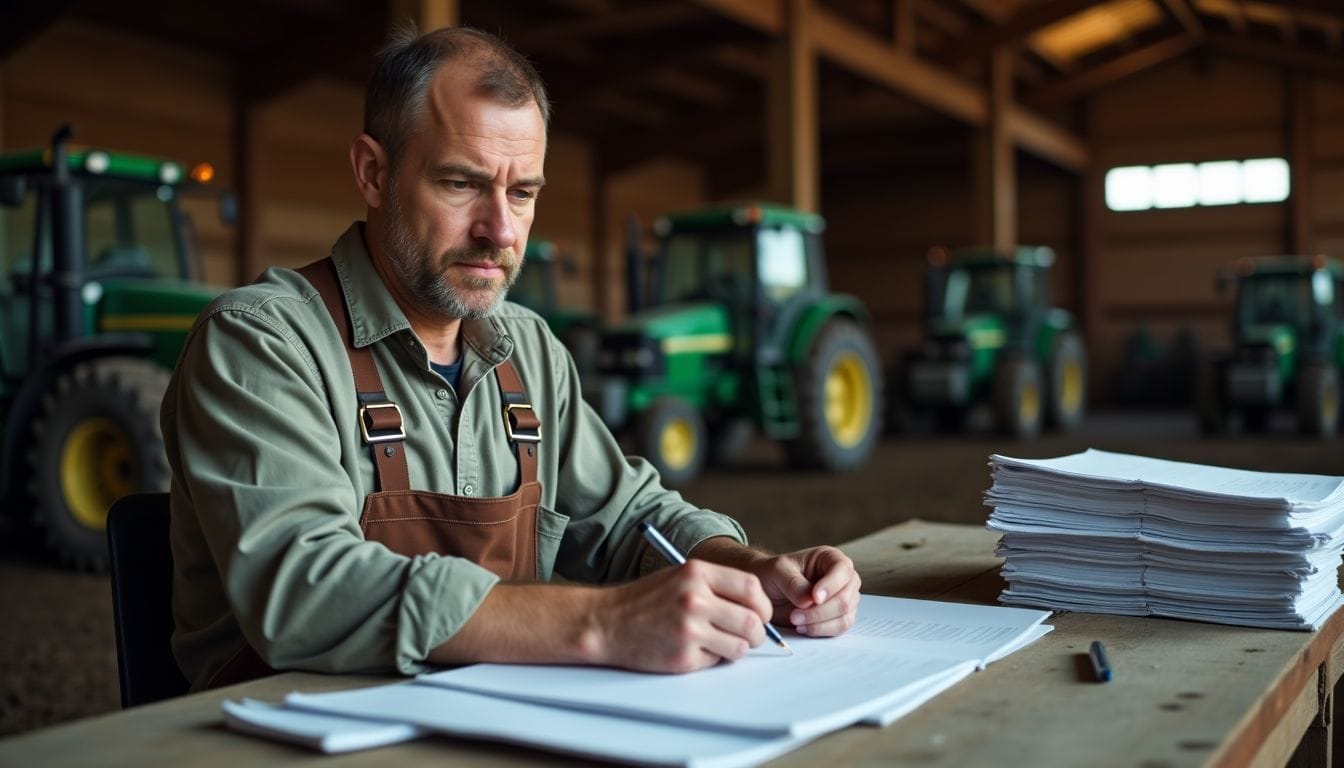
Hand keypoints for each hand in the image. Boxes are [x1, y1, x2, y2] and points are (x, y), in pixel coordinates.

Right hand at [592, 559, 773, 672]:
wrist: (605, 622)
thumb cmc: (645, 600)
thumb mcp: (680, 577)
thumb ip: (717, 586)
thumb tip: (758, 608)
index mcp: (697, 573)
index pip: (752, 588)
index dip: (762, 604)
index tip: (759, 613)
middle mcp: (695, 598)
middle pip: (753, 620)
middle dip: (756, 633)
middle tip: (746, 635)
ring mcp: (690, 629)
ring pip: (740, 646)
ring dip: (736, 648)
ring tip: (718, 642)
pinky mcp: (683, 656)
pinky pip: (717, 661)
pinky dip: (712, 658)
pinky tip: (693, 648)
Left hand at [749, 546, 860, 636]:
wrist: (764, 592)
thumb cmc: (772, 574)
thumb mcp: (777, 571)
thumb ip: (793, 583)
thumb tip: (809, 601)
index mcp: (829, 558)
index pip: (843, 569)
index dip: (831, 585)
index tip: (814, 597)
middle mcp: (840, 578)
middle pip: (846, 597)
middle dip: (821, 610)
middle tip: (795, 615)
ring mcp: (842, 598)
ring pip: (844, 615)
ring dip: (820, 623)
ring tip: (796, 621)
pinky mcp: (837, 617)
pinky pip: (839, 628)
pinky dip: (821, 630)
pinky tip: (802, 628)